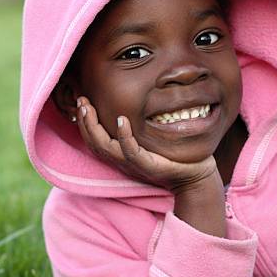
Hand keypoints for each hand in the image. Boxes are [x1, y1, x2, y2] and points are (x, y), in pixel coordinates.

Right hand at [76, 97, 218, 192]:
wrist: (195, 176)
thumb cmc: (173, 154)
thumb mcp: (151, 138)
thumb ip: (139, 126)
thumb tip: (133, 101)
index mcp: (120, 155)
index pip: (94, 140)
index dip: (84, 123)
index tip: (82, 102)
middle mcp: (122, 161)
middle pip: (94, 143)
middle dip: (84, 122)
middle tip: (81, 101)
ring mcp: (133, 165)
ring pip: (105, 148)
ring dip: (94, 127)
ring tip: (89, 108)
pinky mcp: (148, 166)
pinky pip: (130, 152)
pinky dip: (124, 136)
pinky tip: (121, 120)